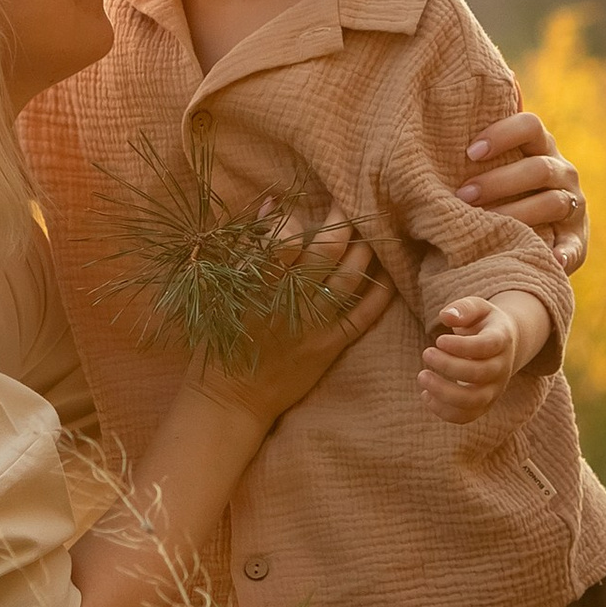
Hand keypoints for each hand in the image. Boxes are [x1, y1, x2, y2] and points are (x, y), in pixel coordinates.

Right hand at [204, 223, 393, 428]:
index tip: (296, 210)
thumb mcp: (220, 291)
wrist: (231, 399)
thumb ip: (244, 249)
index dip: (293, 220)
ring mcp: (316, 325)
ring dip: (364, 249)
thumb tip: (270, 206)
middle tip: (346, 206)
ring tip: (367, 233)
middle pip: (327, 251)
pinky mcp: (331, 346)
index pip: (285, 240)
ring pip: (351, 277)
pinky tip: (386, 274)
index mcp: (259, 286)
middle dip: (341, 222)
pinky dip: (379, 292)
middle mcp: (292, 301)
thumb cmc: (219, 342)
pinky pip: (364, 315)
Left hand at [420, 295, 523, 421]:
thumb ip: (463, 308)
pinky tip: (426, 395)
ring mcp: (495, 389)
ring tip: (422, 376)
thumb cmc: (483, 323)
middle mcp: (502, 367)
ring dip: (444, 393)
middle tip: (426, 353)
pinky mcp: (484, 404)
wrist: (503, 345)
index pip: (486, 347)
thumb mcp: (477, 307)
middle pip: (479, 374)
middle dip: (448, 366)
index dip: (461, 346)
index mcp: (502, 340)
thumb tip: (446, 316)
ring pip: (473, 401)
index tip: (439, 339)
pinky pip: (466, 416)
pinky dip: (444, 411)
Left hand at [460, 107, 588, 274]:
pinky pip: (574, 247)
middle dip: (498, 182)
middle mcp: (562, 172)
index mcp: (541, 147)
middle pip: (538, 168)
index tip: (470, 152)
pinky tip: (550, 260)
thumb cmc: (500, 191)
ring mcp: (574, 205)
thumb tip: (416, 150)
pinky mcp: (578, 240)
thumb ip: (476, 157)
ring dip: (518, 214)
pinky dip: (564, 253)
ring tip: (486, 226)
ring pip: (552, 202)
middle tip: (463, 196)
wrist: (543, 226)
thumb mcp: (497, 167)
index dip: (502, 134)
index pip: (530, 126)